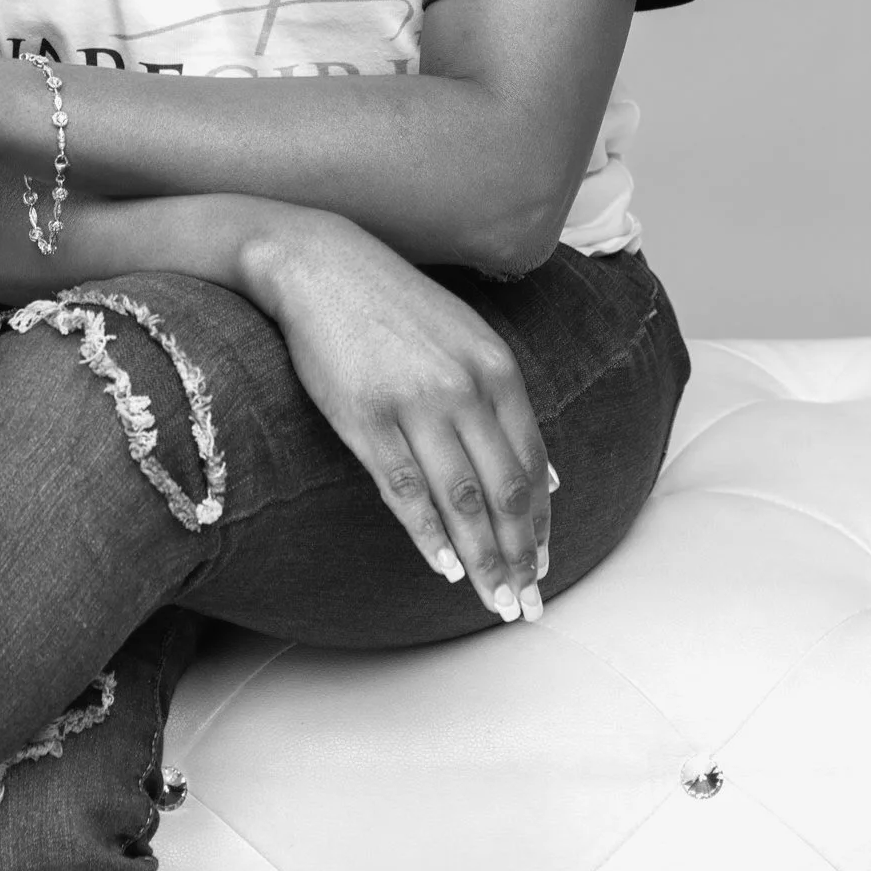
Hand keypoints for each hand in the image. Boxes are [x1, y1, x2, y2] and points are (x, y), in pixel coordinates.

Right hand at [249, 209, 553, 622]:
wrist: (320, 264)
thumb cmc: (394, 304)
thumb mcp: (466, 339)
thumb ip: (507, 405)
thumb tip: (551, 480)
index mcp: (495, 367)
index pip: (531, 464)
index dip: (540, 524)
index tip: (542, 566)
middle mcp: (464, 387)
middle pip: (505, 491)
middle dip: (520, 556)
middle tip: (527, 606)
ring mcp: (415, 402)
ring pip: (462, 500)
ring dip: (483, 560)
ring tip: (494, 603)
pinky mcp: (366, 417)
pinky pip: (406, 489)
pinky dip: (430, 535)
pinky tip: (445, 568)